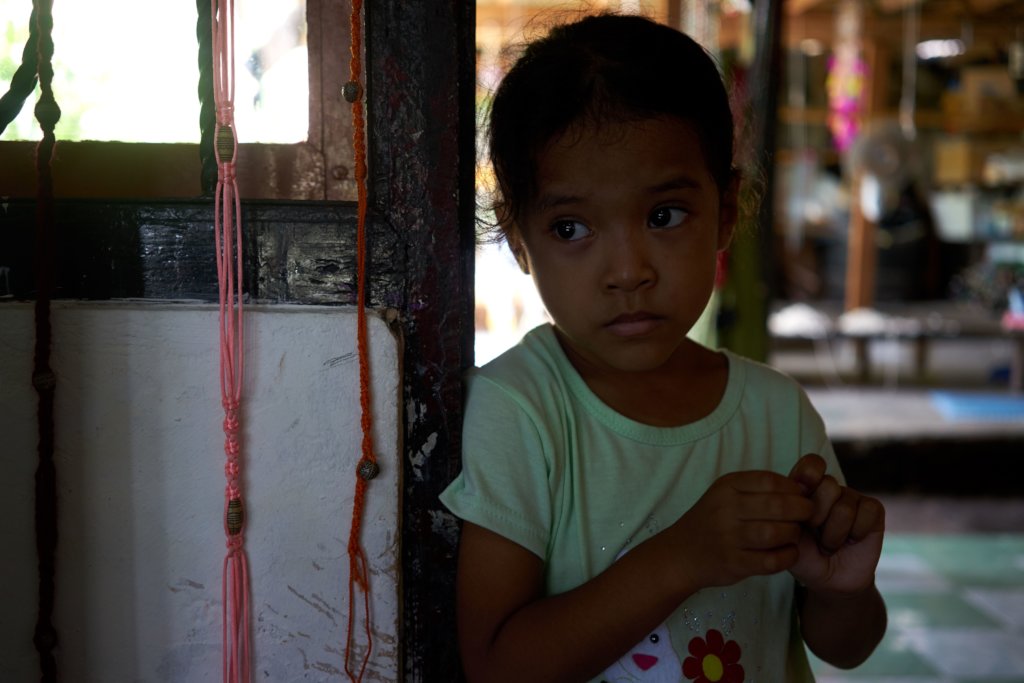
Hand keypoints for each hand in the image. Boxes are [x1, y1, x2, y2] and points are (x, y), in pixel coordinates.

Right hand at [666, 471, 813, 591]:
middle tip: (808, 515)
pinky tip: (789, 552)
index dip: (793, 488)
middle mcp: (726, 509)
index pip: (770, 480)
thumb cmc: (712, 520)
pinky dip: (788, 556)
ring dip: (794, 533)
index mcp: (726, 487)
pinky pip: (772, 561)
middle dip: (802, 510)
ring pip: (776, 533)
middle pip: (778, 505)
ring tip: (794, 533)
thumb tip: (801, 486)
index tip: (801, 496)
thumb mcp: (725, 494)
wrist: (682, 553)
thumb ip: (758, 488)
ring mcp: (729, 538)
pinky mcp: (734, 563)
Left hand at [787, 454, 884, 593]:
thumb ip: (790, 514)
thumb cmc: (805, 556)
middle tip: (815, 533)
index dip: (808, 474)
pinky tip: (852, 540)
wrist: (830, 580)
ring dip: (834, 534)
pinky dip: (857, 533)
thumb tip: (797, 490)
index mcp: (806, 488)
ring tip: (830, 544)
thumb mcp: (789, 537)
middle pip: (828, 485)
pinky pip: (868, 512)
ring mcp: (852, 497)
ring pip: (845, 506)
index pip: (811, 464)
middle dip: (818, 517)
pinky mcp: (873, 510)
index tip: (802, 492)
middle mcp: (829, 488)